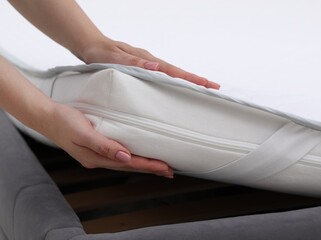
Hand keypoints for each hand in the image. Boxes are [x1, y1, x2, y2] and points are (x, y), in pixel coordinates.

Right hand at [44, 103, 173, 177]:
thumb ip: (104, 145)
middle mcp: (98, 159)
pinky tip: (136, 155)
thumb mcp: (83, 132)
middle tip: (169, 170)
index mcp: (96, 158)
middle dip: (150, 168)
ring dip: (142, 164)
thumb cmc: (64, 122)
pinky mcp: (96, 147)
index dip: (148, 166)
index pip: (129, 164)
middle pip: (130, 166)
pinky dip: (131, 157)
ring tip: (158, 166)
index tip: (165, 167)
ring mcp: (96, 155)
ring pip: (125, 162)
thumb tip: (125, 157)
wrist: (47, 117)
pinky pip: (118, 155)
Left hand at [79, 37, 219, 88]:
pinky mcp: (143, 68)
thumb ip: (132, 63)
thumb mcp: (112, 59)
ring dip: (187, 82)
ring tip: (201, 91)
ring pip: (172, 75)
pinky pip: (163, 77)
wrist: (90, 45)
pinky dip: (174, 82)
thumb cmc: (99, 53)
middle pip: (178, 73)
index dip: (191, 79)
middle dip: (196, 81)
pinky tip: (176, 89)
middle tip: (213, 89)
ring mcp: (148, 65)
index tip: (208, 85)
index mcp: (146, 60)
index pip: (174, 71)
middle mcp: (150, 62)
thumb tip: (156, 68)